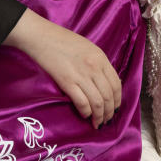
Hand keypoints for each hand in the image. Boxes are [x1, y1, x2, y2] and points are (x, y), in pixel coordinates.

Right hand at [4, 9, 120, 128]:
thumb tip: (104, 82)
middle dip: (109, 112)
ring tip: (97, 123)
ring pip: (97, 102)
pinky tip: (85, 115)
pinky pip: (82, 102)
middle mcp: (94, 68)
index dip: (117, 100)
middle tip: (107, 120)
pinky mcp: (67, 82)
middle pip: (108, 96)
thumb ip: (98, 63)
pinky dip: (86, 112)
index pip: (116, 84)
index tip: (115, 108)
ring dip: (99, 116)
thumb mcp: (88, 48)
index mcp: (101, 58)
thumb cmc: (63, 40)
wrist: (42, 37)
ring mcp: (81, 75)